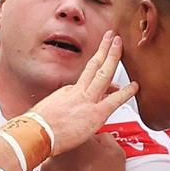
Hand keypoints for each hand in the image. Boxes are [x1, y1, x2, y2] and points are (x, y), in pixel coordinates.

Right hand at [30, 32, 137, 154]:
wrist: (34, 134)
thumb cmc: (35, 129)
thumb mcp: (43, 114)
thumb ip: (54, 114)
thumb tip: (54, 120)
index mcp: (65, 92)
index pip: (86, 81)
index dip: (97, 75)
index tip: (106, 75)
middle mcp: (77, 92)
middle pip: (93, 65)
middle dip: (104, 49)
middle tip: (112, 37)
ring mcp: (87, 101)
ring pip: (103, 74)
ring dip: (113, 57)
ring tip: (121, 45)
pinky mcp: (95, 114)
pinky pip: (115, 100)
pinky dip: (127, 92)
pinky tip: (135, 86)